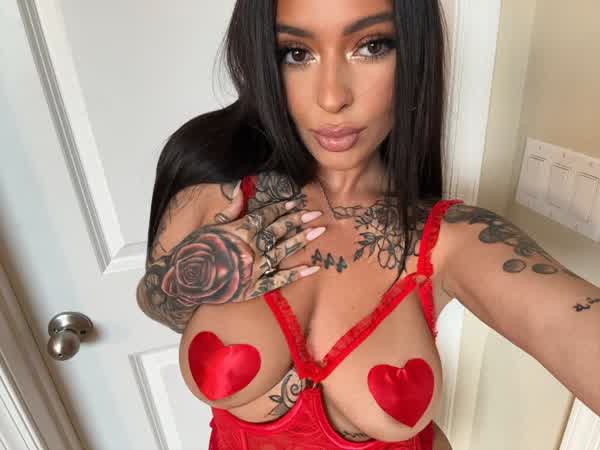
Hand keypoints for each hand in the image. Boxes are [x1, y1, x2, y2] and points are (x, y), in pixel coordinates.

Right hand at [178, 182, 325, 302]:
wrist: (184, 282)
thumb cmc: (196, 251)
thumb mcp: (210, 226)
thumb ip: (229, 211)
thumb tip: (239, 189)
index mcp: (239, 231)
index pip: (265, 216)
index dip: (281, 209)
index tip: (296, 203)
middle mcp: (249, 248)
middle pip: (278, 231)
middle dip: (298, 221)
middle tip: (316, 214)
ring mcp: (253, 268)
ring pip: (282, 252)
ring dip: (301, 241)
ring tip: (318, 232)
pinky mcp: (253, 287)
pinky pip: (279, 280)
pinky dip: (296, 275)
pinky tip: (312, 268)